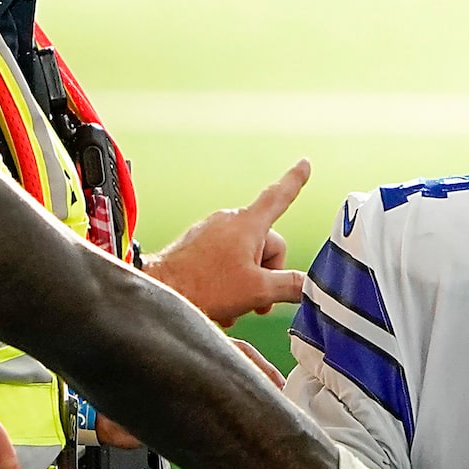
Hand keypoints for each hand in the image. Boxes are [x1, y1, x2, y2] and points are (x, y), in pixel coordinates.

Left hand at [144, 159, 309, 328]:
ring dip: (245, 281)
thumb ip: (289, 285)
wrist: (160, 292)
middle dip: (266, 273)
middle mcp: (228, 221)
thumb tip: (309, 285)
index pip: (279, 196)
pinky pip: (223, 259)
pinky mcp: (195, 245)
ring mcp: (209, 232)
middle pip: (264, 243)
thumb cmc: (204, 286)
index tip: (304, 164)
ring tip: (232, 303)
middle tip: (257, 301)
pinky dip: (227, 280)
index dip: (295, 181)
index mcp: (247, 224)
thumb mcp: (257, 290)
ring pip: (243, 256)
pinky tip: (218, 301)